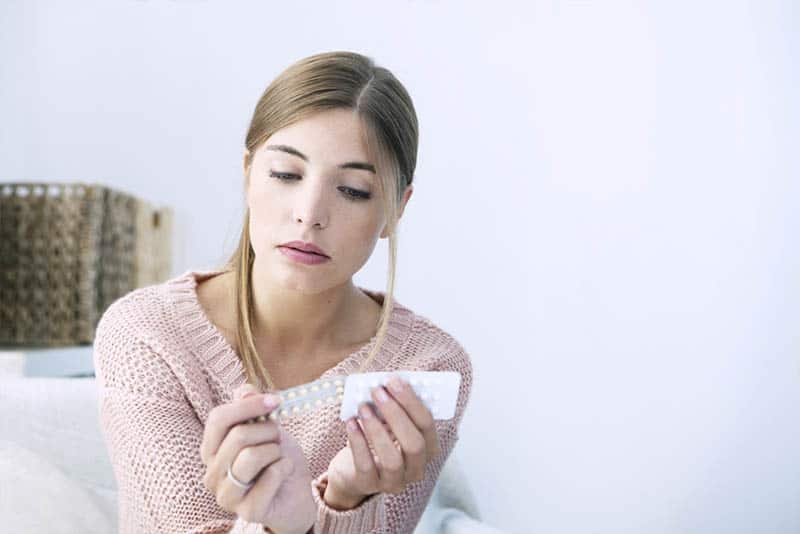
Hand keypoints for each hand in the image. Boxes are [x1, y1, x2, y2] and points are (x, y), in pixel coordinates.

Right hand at [200, 383, 315, 533]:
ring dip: (275, 450)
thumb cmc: (276, 459)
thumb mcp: (266, 428)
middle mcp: (212, 473)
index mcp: (211, 450)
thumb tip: (245, 391)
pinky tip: (285, 472)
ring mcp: (226, 495)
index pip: (218, 418)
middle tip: (278, 439)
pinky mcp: (247, 511)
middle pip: (238, 435)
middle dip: (269, 431)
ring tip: (278, 457)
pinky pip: (270, 476)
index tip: (275, 402)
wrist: (295, 495)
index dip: (248, 405)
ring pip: (251, 456)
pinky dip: (285, 467)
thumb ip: (251, 408)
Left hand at [325, 376, 441, 507]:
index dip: (412, 402)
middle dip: (395, 414)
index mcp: (428, 447)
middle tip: (377, 391)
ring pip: (392, 459)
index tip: (394, 381)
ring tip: (363, 407)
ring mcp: (395, 482)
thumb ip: (395, 404)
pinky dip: (358, 442)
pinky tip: (351, 423)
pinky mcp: (370, 486)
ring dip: (376, 429)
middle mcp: (416, 468)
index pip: (427, 425)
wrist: (352, 470)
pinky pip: (366, 466)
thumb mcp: (389, 422)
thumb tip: (390, 381)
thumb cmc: (377, 438)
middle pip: (414, 444)